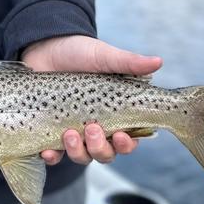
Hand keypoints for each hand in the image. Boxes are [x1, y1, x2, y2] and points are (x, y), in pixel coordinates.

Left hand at [21, 35, 161, 165]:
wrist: (45, 46)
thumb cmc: (80, 52)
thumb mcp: (104, 56)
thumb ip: (129, 62)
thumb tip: (158, 62)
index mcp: (115, 113)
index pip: (128, 140)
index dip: (127, 144)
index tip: (120, 135)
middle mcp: (96, 127)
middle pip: (105, 153)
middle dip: (101, 148)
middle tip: (93, 129)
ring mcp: (73, 131)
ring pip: (82, 156)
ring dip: (78, 152)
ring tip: (70, 134)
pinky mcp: (50, 131)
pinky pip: (53, 154)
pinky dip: (52, 156)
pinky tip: (48, 151)